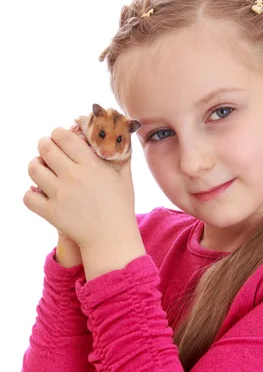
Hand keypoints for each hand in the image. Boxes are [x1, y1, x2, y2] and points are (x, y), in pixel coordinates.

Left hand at [23, 128, 136, 249]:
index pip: (62, 135)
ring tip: (43, 169)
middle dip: (45, 145)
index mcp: (91, 164)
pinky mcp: (51, 212)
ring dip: (36, 165)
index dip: (58, 133)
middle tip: (49, 150)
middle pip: (45, 147)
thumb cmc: (120, 206)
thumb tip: (121, 133)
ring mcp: (60, 195)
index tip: (60, 138)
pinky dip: (31, 194)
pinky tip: (41, 193)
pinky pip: (28, 197)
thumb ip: (121, 153)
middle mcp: (73, 177)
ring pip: (33, 168)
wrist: (112, 238)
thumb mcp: (124, 176)